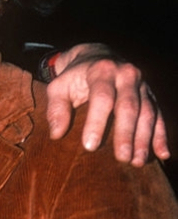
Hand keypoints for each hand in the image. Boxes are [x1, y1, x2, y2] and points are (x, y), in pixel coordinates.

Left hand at [45, 43, 169, 165]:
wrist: (97, 56)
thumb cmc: (74, 78)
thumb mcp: (58, 87)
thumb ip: (55, 108)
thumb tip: (57, 134)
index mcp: (102, 70)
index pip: (102, 97)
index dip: (97, 122)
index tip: (90, 146)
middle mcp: (126, 75)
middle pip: (128, 106)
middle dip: (126, 134)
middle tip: (122, 158)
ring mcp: (142, 84)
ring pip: (147, 112)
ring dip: (144, 138)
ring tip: (137, 162)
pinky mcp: (150, 95)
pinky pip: (158, 115)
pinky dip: (161, 135)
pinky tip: (162, 153)